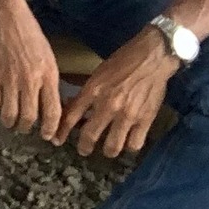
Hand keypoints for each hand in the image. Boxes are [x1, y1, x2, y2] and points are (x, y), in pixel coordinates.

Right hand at [0, 0, 63, 139]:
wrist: (7, 18)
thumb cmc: (31, 37)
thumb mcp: (49, 58)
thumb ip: (50, 82)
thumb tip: (52, 106)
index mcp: (48, 76)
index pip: (53, 112)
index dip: (50, 129)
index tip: (47, 136)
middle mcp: (30, 80)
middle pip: (29, 118)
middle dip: (27, 128)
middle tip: (25, 127)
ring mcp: (10, 79)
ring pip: (9, 114)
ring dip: (10, 122)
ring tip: (10, 120)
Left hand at [55, 28, 178, 157]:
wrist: (152, 58)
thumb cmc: (123, 61)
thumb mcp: (98, 74)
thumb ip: (87, 92)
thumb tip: (74, 106)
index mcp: (93, 90)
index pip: (71, 116)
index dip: (62, 132)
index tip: (57, 140)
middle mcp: (108, 105)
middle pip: (90, 136)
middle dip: (84, 147)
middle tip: (83, 150)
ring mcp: (127, 114)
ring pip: (112, 146)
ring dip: (108, 151)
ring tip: (108, 150)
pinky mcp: (145, 120)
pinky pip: (134, 144)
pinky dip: (130, 146)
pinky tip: (128, 142)